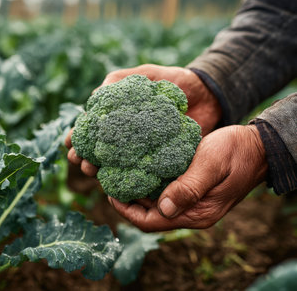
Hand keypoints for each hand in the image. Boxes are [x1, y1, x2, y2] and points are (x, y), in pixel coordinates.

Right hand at [65, 64, 222, 176]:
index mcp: (116, 116)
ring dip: (99, 170)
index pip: (90, 130)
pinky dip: (126, 179)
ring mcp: (139, 151)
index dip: (77, 138)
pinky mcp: (157, 162)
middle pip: (97, 151)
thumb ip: (118, 81)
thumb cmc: (172, 82)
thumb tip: (92, 98)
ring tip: (93, 172)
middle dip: (84, 157)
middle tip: (82, 162)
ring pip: (113, 165)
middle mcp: (124, 136)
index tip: (70, 145)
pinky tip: (116, 183)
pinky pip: (139, 173)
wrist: (208, 95)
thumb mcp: (143, 75)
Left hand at [109, 125, 267, 231]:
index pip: (150, 222)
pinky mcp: (190, 190)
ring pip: (154, 203)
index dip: (126, 210)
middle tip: (111, 179)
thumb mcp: (211, 165)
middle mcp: (191, 212)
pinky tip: (139, 167)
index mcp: (195, 213)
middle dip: (127, 199)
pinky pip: (163, 191)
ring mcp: (191, 202)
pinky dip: (149, 182)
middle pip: (148, 214)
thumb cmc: (235, 152)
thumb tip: (162, 208)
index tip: (110, 192)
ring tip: (120, 172)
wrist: (257, 146)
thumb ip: (188, 187)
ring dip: (137, 190)